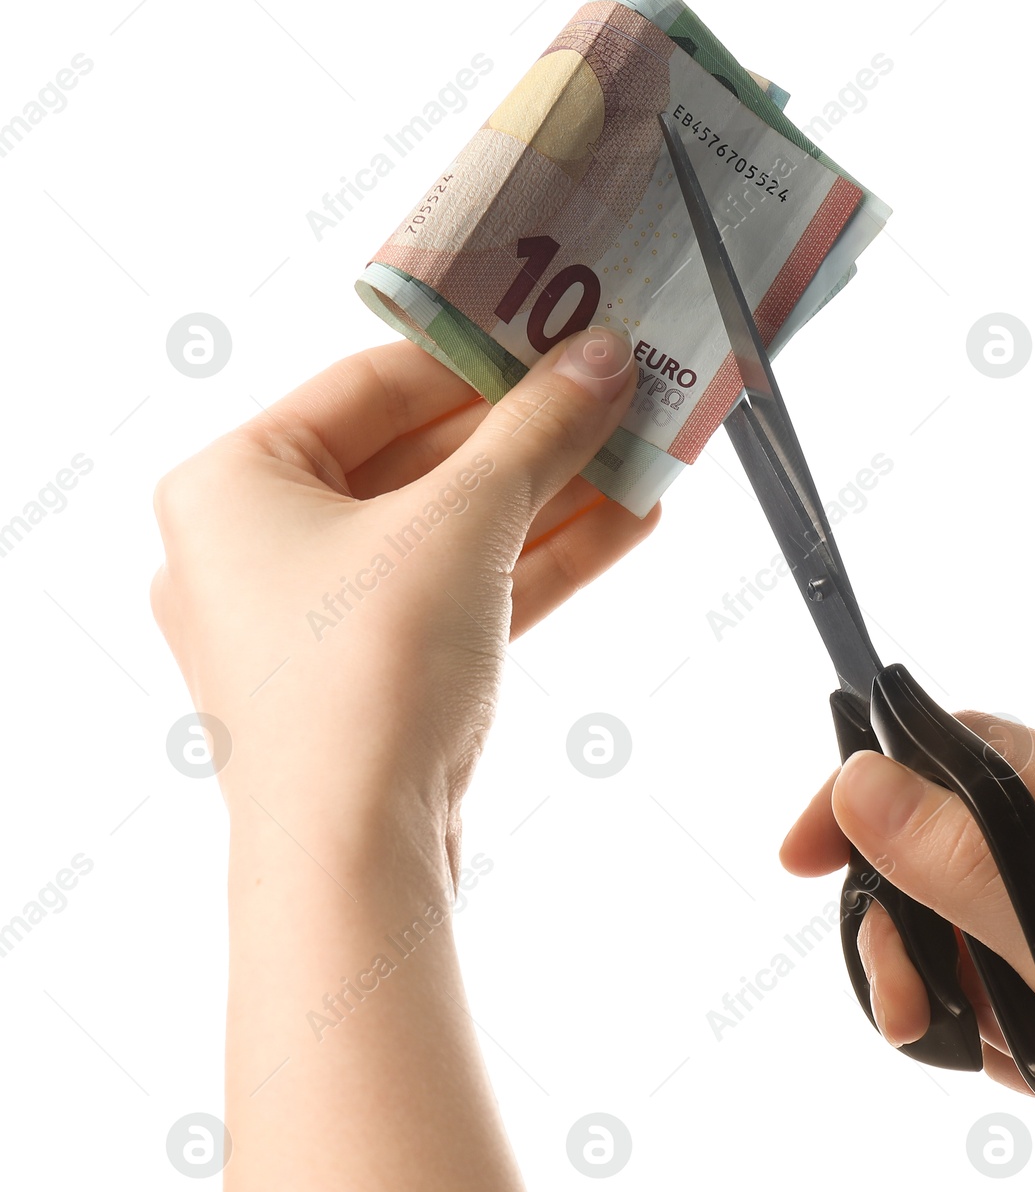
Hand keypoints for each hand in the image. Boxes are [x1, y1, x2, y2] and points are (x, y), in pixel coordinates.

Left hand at [154, 328, 653, 1191]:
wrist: (352, 855)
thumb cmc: (362, 678)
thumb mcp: (463, 522)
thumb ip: (537, 432)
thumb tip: (602, 359)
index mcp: (234, 481)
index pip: (375, 381)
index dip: (484, 356)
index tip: (566, 336)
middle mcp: (259, 543)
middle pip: (422, 456)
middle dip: (533, 434)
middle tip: (618, 394)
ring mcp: (315, 616)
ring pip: (453, 528)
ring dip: (552, 495)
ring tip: (643, 454)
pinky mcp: (371, 673)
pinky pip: (463, 589)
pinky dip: (538, 560)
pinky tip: (625, 525)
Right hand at [781, 715, 1034, 1191]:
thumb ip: (970, 870)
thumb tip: (859, 784)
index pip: (960, 748)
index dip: (867, 788)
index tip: (801, 857)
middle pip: (959, 832)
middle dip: (910, 915)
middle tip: (904, 1006)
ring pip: (984, 899)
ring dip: (957, 971)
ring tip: (983, 1049)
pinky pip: (1026, 948)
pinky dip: (1007, 1000)